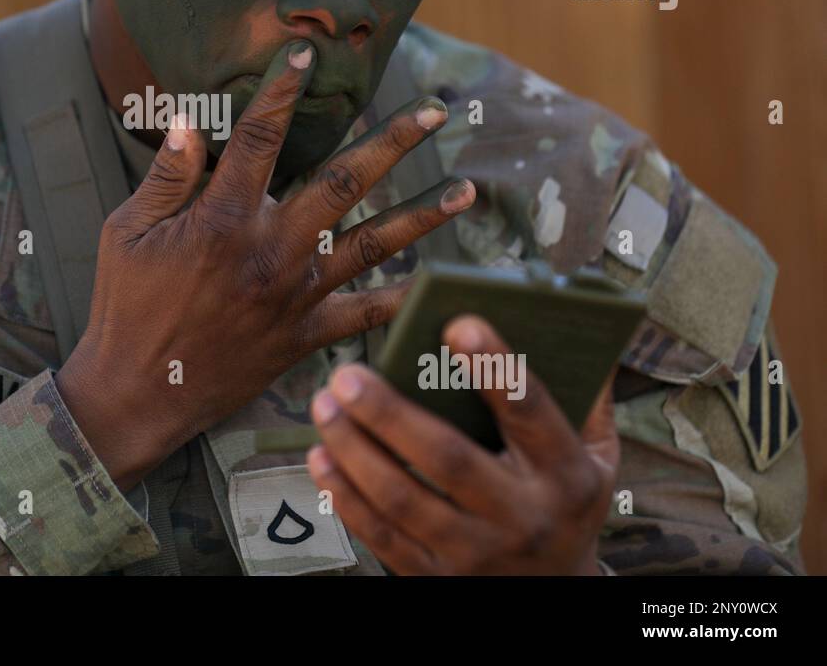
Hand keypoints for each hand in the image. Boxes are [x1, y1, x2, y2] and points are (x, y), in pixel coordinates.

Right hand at [56, 39, 475, 490]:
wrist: (139, 393)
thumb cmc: (126, 307)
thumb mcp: (127, 233)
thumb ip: (166, 177)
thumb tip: (188, 120)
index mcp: (222, 220)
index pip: (258, 139)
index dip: (281, 92)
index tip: (305, 55)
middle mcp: (271, 251)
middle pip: (344, 183)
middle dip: (393, 142)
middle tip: (433, 110)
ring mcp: (295, 294)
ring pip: (372, 244)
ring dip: (422, 214)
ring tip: (466, 188)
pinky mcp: (305, 333)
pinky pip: (365, 314)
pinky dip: (404, 299)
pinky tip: (439, 284)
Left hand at [306, 315, 618, 574]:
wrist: (557, 595)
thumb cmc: (568, 504)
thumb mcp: (599, 456)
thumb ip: (588, 396)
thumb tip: (578, 325)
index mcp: (565, 474)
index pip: (530, 412)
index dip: (494, 368)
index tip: (456, 324)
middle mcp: (522, 516)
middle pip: (448, 459)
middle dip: (390, 414)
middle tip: (347, 374)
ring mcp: (477, 553)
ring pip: (403, 499)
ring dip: (354, 450)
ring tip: (325, 405)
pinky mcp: (437, 578)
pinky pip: (382, 536)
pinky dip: (345, 495)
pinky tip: (322, 457)